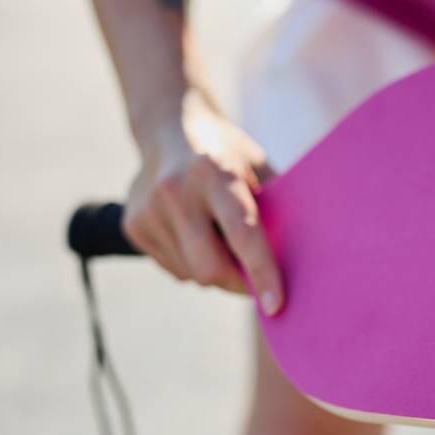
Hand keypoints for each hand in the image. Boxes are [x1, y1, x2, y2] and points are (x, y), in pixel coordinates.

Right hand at [123, 91, 282, 313]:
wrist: (170, 128)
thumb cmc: (230, 155)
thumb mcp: (258, 168)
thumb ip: (274, 209)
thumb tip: (301, 262)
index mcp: (214, 172)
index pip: (242, 233)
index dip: (261, 272)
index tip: (275, 306)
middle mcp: (175, 190)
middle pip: (210, 267)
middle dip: (239, 283)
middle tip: (257, 281)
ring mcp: (148, 209)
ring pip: (192, 274)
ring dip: (216, 272)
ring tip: (221, 238)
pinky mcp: (133, 225)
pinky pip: (175, 270)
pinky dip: (193, 265)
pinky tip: (196, 235)